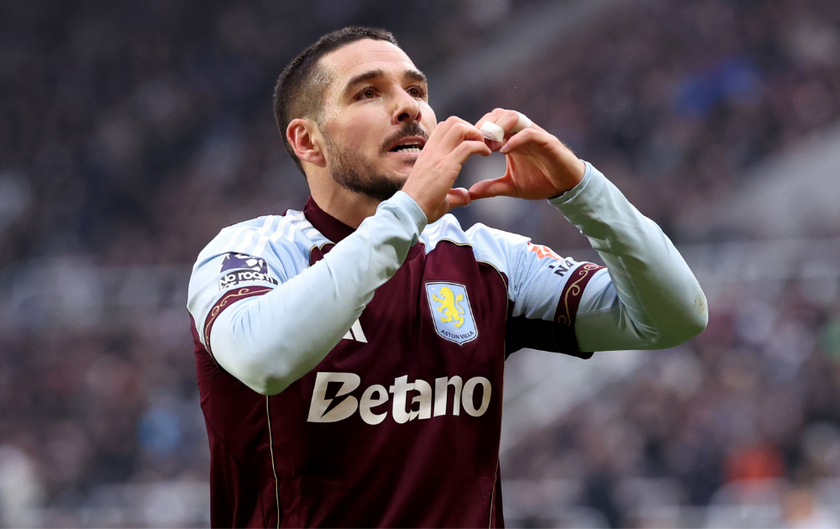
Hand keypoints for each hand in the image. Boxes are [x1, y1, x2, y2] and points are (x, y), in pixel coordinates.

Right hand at [402, 116, 491, 222]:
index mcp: (428, 153)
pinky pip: (467, 146)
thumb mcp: (440, 196)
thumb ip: (455, 194)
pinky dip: (480, 146)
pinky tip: (486, 154)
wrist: (410, 211)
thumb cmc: (421, 205)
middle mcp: (432, 151)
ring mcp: (439, 156)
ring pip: (459, 127)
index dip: (460, 130)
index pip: (443, 128)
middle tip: (480, 142)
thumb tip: (466, 196)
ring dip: (475, 133)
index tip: (471, 142)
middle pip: (452, 122)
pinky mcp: (447, 166)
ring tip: (484, 146)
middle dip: (470, 127)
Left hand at [469, 109, 584, 200]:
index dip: (478, 130)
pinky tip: (504, 151)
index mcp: (511, 140)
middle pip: (499, 113)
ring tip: (491, 147)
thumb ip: (492, 187)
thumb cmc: (541, 182)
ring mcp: (534, 135)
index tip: (469, 146)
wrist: (565, 187)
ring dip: (499, 128)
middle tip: (478, 144)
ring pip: (514, 116)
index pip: (491, 122)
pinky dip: (515, 139)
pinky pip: (529, 132)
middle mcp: (521, 133)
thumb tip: (471, 193)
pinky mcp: (547, 141)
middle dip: (486, 126)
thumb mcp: (511, 186)